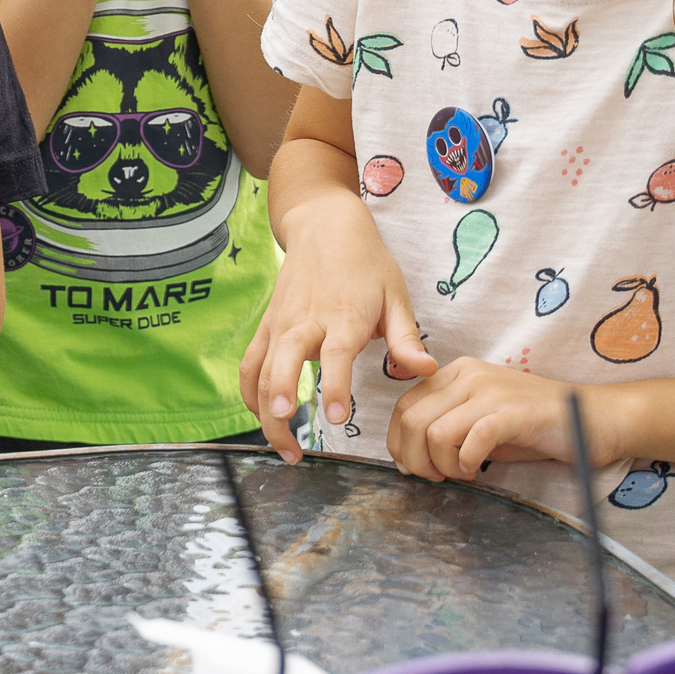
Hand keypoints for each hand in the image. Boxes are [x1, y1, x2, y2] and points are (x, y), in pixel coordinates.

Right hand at [238, 196, 434, 460]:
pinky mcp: (267, 326)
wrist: (324, 226)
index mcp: (342, 316)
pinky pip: (249, 363)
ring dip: (265, 411)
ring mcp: (280, 324)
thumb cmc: (365, 263)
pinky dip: (249, 393)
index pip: (335, 355)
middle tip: (292, 447)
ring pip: (260, 371)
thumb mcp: (396, 295)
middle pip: (282, 367)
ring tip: (284, 447)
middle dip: (281, 406)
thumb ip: (407, 338)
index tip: (336, 417)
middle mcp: (305, 322)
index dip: (335, 386)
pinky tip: (262, 416)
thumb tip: (425, 370)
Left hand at [387, 359, 606, 481]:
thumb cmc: (535, 427)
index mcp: (455, 374)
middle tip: (437, 477)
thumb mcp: (480, 422)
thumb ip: (446, 430)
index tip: (414, 468)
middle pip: (411, 419)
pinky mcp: (513, 412)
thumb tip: (410, 459)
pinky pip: (471, 439)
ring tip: (463, 473)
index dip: (400, 443)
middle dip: (415, 459)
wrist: (594, 418)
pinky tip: (478, 470)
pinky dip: (467, 462)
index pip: (403, 406)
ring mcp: (491, 391)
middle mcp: (468, 375)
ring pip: (434, 432)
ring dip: (442, 464)